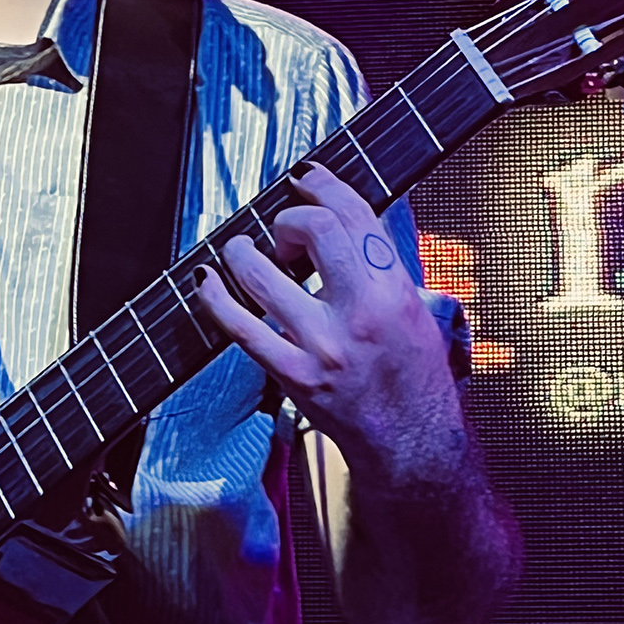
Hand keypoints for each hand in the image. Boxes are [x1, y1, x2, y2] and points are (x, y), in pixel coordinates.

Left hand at [195, 163, 465, 481]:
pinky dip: (215, 296)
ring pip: (262, 273)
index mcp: (394, 291)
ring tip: (243, 249)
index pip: (354, 214)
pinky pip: (239, 326)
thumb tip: (347, 216)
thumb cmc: (415, 379)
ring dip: (242, 249)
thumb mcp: (416, 309)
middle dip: (290, 218)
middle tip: (285, 232)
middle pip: (314, 230)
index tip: (306, 179)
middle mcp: (360, 314)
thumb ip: (382, 264)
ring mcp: (322, 345)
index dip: (323, 185)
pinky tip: (207, 281)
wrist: (412, 443)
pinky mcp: (293, 374)